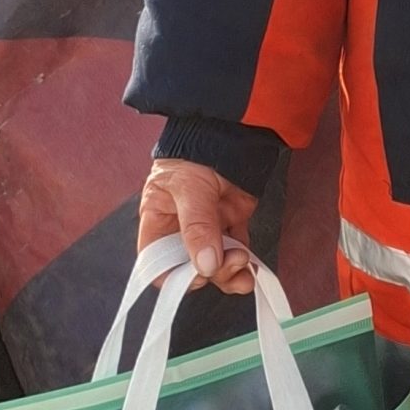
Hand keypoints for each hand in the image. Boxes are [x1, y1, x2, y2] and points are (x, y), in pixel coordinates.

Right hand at [138, 159, 259, 293]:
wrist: (230, 133)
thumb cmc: (196, 154)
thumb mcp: (189, 188)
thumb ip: (197, 226)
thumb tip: (205, 264)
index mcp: (158, 221)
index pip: (157, 261)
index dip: (174, 276)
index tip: (196, 276)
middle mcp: (181, 230)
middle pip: (190, 267)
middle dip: (212, 272)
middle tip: (231, 263)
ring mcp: (209, 228)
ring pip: (216, 263)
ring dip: (231, 271)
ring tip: (244, 264)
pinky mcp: (231, 223)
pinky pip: (236, 251)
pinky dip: (246, 262)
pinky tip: (252, 266)